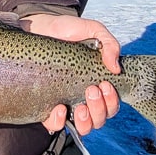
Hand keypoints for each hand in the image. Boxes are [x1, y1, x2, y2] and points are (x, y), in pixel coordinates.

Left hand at [22, 14, 121, 135]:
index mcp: (96, 83)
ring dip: (86, 121)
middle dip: (100, 109)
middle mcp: (83, 97)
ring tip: (80, 106)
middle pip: (100, 119)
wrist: (39, 27)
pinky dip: (59, 122)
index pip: (111, 105)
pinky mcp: (46, 106)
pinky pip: (55, 125)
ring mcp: (65, 102)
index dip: (112, 101)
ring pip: (84, 127)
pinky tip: (60, 108)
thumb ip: (109, 44)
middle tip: (91, 89)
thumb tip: (116, 68)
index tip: (105, 85)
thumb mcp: (93, 30)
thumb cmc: (67, 30)